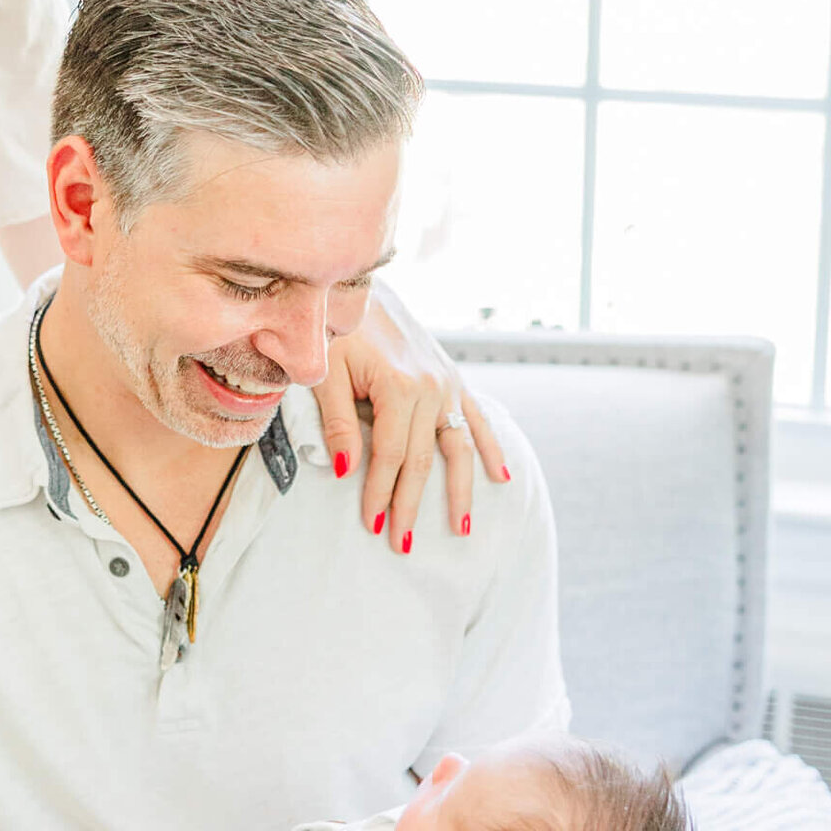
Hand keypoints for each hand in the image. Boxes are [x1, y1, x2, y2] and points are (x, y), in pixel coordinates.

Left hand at [317, 286, 507, 553]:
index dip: (380, 492)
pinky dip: (492, 449)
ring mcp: (449, 384)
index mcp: (400, 387)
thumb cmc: (339, 329)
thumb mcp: (328, 372)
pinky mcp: (455, 378)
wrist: (365, 286)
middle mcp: (432, 388)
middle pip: (424, 460)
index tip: (372, 524)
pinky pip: (478, 420)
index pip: (389, 455)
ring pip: (459, 448)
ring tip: (459, 528)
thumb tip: (345, 469)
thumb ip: (337, 421)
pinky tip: (502, 477)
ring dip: (459, 490)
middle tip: (403, 544)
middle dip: (412, 504)